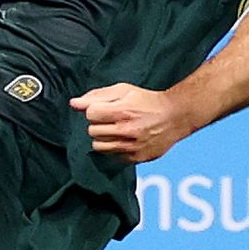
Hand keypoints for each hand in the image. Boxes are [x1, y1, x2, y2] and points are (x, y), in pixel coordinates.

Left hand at [70, 83, 192, 162]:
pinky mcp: (135, 158)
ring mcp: (131, 147)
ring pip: (98, 146)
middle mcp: (126, 131)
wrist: (175, 117)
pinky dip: (114, 148)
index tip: (105, 109)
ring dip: (104, 137)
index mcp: (122, 111)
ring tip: (117, 130)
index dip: (95, 110)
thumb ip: (97, 96)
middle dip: (99, 124)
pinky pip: (111, 156)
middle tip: (112, 119)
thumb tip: (73, 104)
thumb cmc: (147, 101)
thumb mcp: (123, 90)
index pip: (90, 114)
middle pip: (92, 131)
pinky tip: (125, 139)